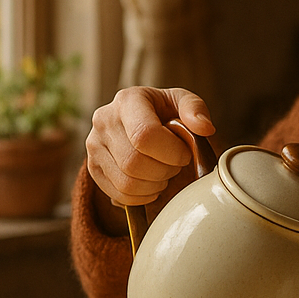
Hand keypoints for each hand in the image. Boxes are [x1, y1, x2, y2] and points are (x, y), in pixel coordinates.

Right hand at [85, 87, 213, 226]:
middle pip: (134, 163)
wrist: (137, 121)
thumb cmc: (163, 111)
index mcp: (127, 100)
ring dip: (155, 185)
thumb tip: (205, 128)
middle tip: (175, 165)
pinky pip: (119, 195)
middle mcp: (104, 121)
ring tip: (164, 173)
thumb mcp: (181, 101)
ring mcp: (94, 146)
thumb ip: (195, 109)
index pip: (144, 135)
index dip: (171, 152)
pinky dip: (142, 197)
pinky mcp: (93, 168)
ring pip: (126, 183)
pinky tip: (152, 184)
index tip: (185, 154)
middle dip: (165, 171)